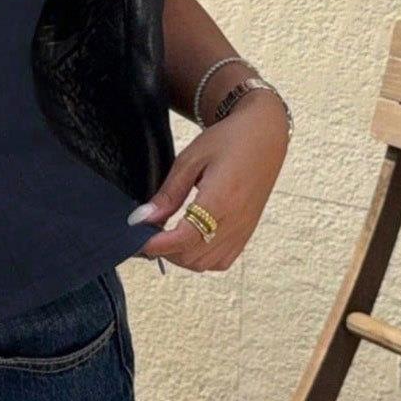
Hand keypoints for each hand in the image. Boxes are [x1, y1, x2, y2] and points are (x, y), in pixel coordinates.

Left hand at [134, 90, 289, 271]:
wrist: (264, 136)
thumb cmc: (227, 141)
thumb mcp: (190, 160)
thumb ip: (168, 194)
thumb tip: (142, 219)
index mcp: (221, 200)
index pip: (183, 238)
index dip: (156, 244)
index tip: (136, 239)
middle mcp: (235, 222)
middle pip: (191, 256)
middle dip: (164, 250)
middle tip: (148, 231)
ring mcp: (243, 230)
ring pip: (204, 264)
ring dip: (180, 256)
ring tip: (166, 234)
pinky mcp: (247, 233)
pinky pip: (221, 261)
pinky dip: (201, 258)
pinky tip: (189, 239)